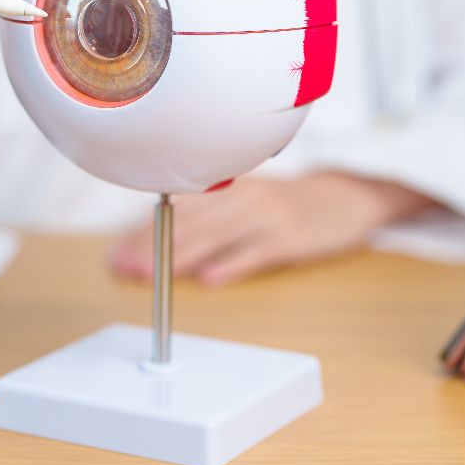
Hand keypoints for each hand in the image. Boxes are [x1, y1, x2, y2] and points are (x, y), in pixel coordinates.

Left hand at [111, 173, 436, 286]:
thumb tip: (154, 239)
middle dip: (152, 248)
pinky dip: (233, 264)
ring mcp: (268, 216)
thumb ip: (206, 215)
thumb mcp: (246, 198)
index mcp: (227, 186)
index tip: (117, 254)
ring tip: (153, 276)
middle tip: (126, 269)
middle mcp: (243, 195)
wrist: (347, 198)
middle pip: (189, 224)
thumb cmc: (287, 204)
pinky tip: (211, 279)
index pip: (175, 210)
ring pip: (216, 236)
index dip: (143, 233)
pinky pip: (257, 252)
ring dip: (181, 258)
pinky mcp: (291, 237)